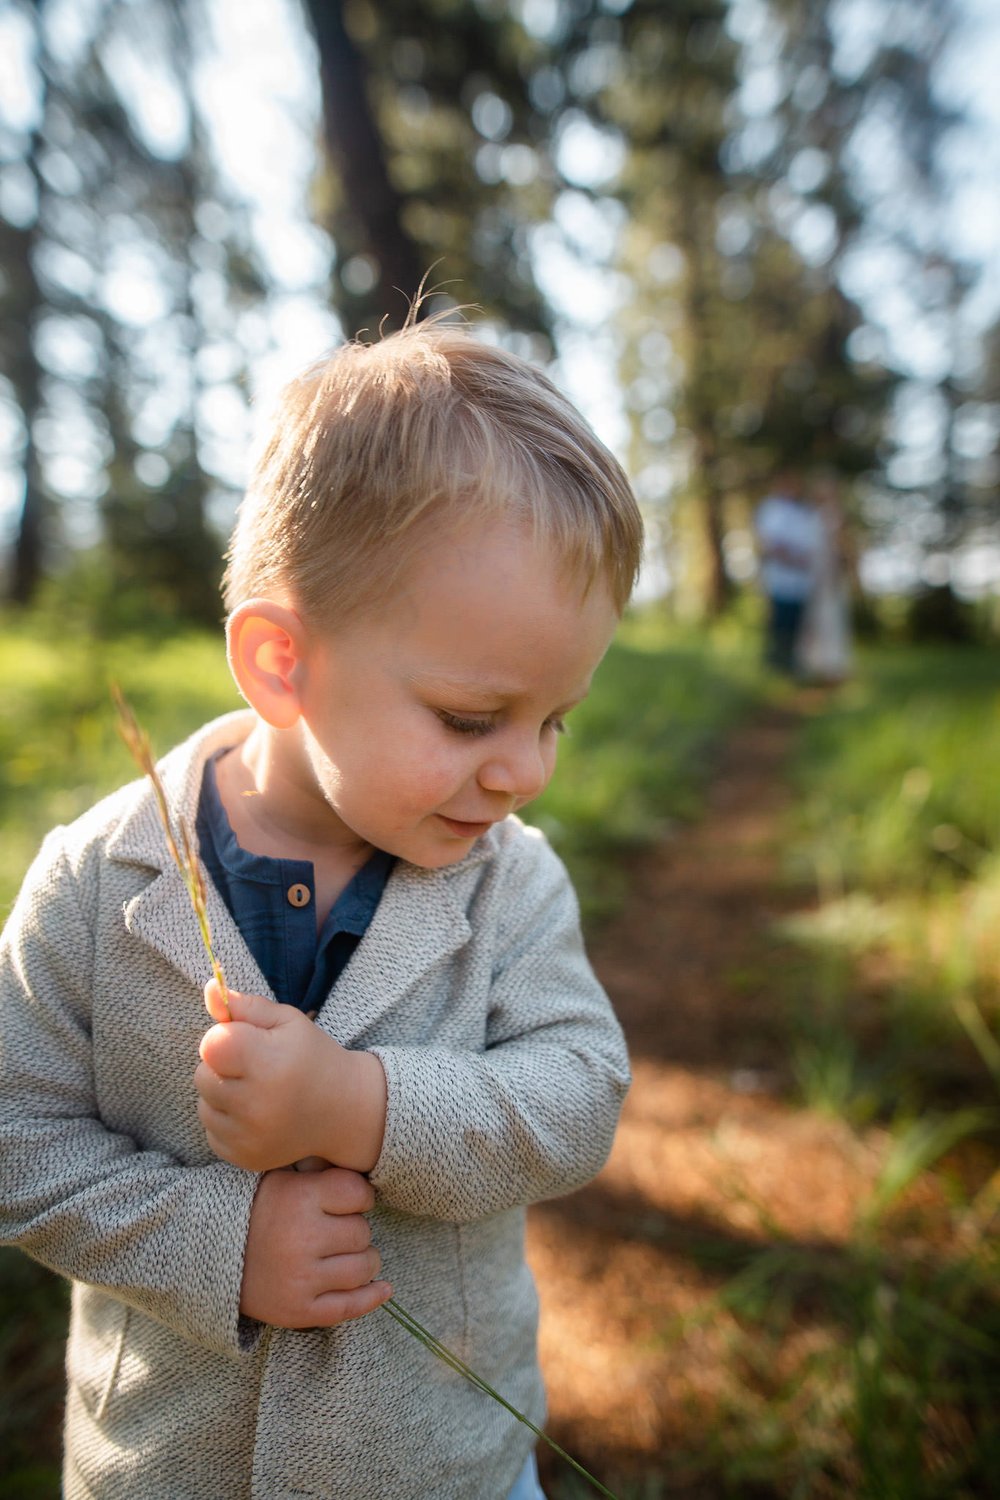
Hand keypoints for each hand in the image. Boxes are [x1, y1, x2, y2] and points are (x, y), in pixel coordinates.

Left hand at [196, 982, 386, 1172]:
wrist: (343, 1110)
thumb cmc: (312, 1057)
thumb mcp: (287, 1022)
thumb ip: (246, 1007)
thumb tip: (209, 989)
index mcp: (269, 1063)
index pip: (211, 1045)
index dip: (222, 1038)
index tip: (243, 1041)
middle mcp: (257, 1104)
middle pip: (202, 1075)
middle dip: (221, 1066)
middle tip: (252, 1066)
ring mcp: (250, 1136)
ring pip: (203, 1105)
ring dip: (221, 1094)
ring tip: (254, 1090)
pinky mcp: (244, 1157)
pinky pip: (211, 1131)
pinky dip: (226, 1121)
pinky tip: (253, 1114)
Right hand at [241, 1165, 391, 1327]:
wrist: (210, 1257)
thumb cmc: (257, 1212)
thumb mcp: (284, 1179)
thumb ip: (322, 1173)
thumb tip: (366, 1177)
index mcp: (298, 1198)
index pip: (359, 1193)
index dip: (359, 1197)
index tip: (350, 1202)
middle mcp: (301, 1238)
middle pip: (362, 1232)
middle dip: (355, 1230)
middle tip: (336, 1231)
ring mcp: (300, 1278)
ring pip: (362, 1268)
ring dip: (364, 1261)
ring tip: (346, 1255)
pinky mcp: (298, 1311)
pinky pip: (349, 1307)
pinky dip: (371, 1297)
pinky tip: (383, 1289)